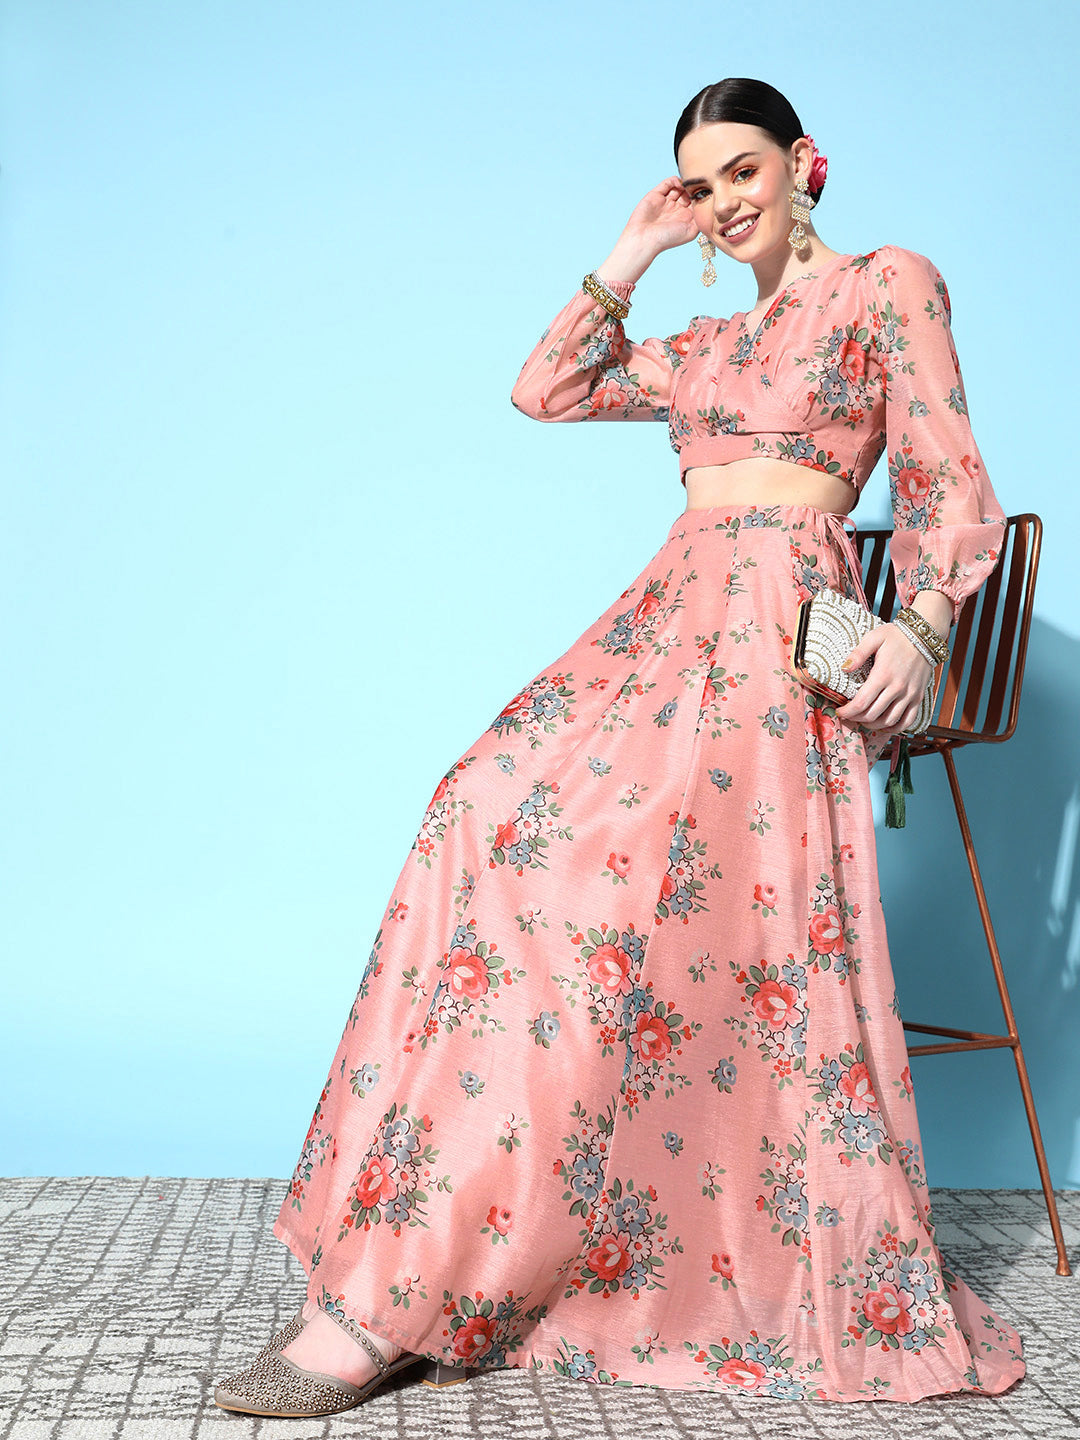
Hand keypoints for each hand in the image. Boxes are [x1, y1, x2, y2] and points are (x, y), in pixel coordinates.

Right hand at [597, 177, 699, 283]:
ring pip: (679, 187)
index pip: (696, 203)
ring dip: (685, 184)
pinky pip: (668, 183)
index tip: (707, 192)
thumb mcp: (691, 231)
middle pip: (688, 193)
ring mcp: (666, 202)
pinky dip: (675, 180)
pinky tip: (680, 183)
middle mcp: (676, 209)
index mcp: (685, 218)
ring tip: (689, 183)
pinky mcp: (656, 195)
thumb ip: (700, 218)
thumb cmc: (668, 238)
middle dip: (693, 189)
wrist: (644, 239)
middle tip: (699, 185)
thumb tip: (707, 204)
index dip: (701, 197)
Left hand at [833, 622, 935, 736]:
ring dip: (872, 725)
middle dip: (856, 719)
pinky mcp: (918, 698)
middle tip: (849, 716)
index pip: (861, 703)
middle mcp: (897, 688)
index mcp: (882, 675)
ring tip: (863, 720)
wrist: (924, 637)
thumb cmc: (897, 636)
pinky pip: (907, 721)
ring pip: (888, 721)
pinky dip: (895, 728)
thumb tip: (844, 669)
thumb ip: (858, 653)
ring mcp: (909, 695)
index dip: (847, 712)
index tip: (839, 712)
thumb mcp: (874, 638)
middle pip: (872, 715)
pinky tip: (884, 725)